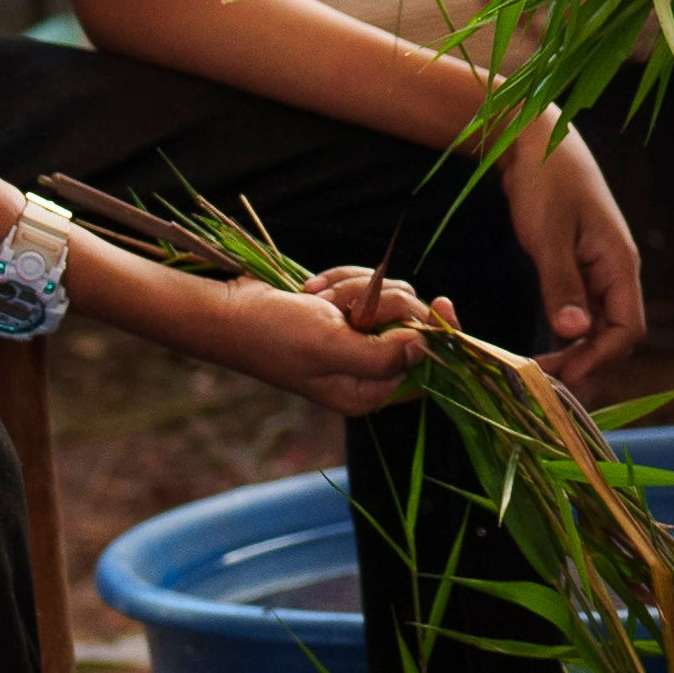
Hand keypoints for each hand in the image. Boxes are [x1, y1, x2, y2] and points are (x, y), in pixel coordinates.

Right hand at [191, 268, 428, 420]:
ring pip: (391, 296)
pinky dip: (343, 280)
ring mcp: (357, 338)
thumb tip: (425, 346)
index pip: (427, 364)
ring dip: (355, 288)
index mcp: (370, 392)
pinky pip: (368, 283)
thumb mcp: (330, 348)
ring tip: (318, 300)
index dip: (439, 333)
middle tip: (341, 309)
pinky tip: (312, 291)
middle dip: (379, 303)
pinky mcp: (346, 312)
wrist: (229, 310)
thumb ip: (382, 356)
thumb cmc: (273, 335)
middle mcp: (368, 369)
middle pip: (412, 322)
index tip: (443, 303)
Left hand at [504, 129, 645, 380]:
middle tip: (543, 381)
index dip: (602, 358)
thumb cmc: (545, 179)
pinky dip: (565, 332)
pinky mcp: (578, 266)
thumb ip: (562, 284)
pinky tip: (542, 344)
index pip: (628, 328)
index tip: (564, 376)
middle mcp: (614, 271)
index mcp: (618, 262)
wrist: (535, 139)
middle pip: (615, 333)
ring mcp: (598, 269)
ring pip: (597, 326)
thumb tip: (574, 333)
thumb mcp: (548, 233)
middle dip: (586, 362)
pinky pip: (581, 311)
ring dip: (574, 351)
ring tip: (538, 369)